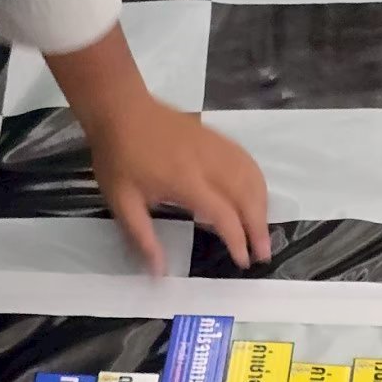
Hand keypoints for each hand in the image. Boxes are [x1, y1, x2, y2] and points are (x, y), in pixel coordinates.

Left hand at [86, 97, 269, 276]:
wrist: (121, 109)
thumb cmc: (118, 158)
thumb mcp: (121, 201)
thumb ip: (142, 237)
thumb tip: (158, 272)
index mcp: (185, 181)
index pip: (223, 213)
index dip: (236, 239)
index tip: (242, 260)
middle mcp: (208, 163)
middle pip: (247, 196)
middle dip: (259, 227)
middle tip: (263, 253)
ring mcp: (215, 147)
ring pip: (252, 177)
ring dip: (263, 205)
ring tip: (262, 230)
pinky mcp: (216, 137)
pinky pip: (246, 160)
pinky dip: (257, 181)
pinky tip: (255, 196)